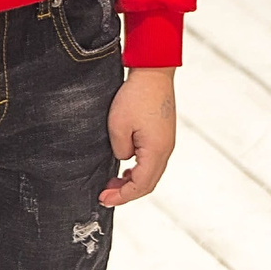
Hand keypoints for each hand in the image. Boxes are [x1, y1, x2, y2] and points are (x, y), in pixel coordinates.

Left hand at [101, 67, 176, 206]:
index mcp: (156, 151)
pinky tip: (126, 166)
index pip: (140, 186)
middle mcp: (165, 149)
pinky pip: (153, 160)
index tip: (103, 198)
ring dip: (133, 181)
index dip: (121, 196)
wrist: (153, 71)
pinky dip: (139, 169)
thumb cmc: (136, 95)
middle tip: (106, 194)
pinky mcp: (164, 134)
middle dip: (126, 193)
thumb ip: (119, 150)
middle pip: (148, 183)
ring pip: (151, 173)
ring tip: (113, 182)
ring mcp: (167, 142)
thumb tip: (124, 158)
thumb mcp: (117, 126)